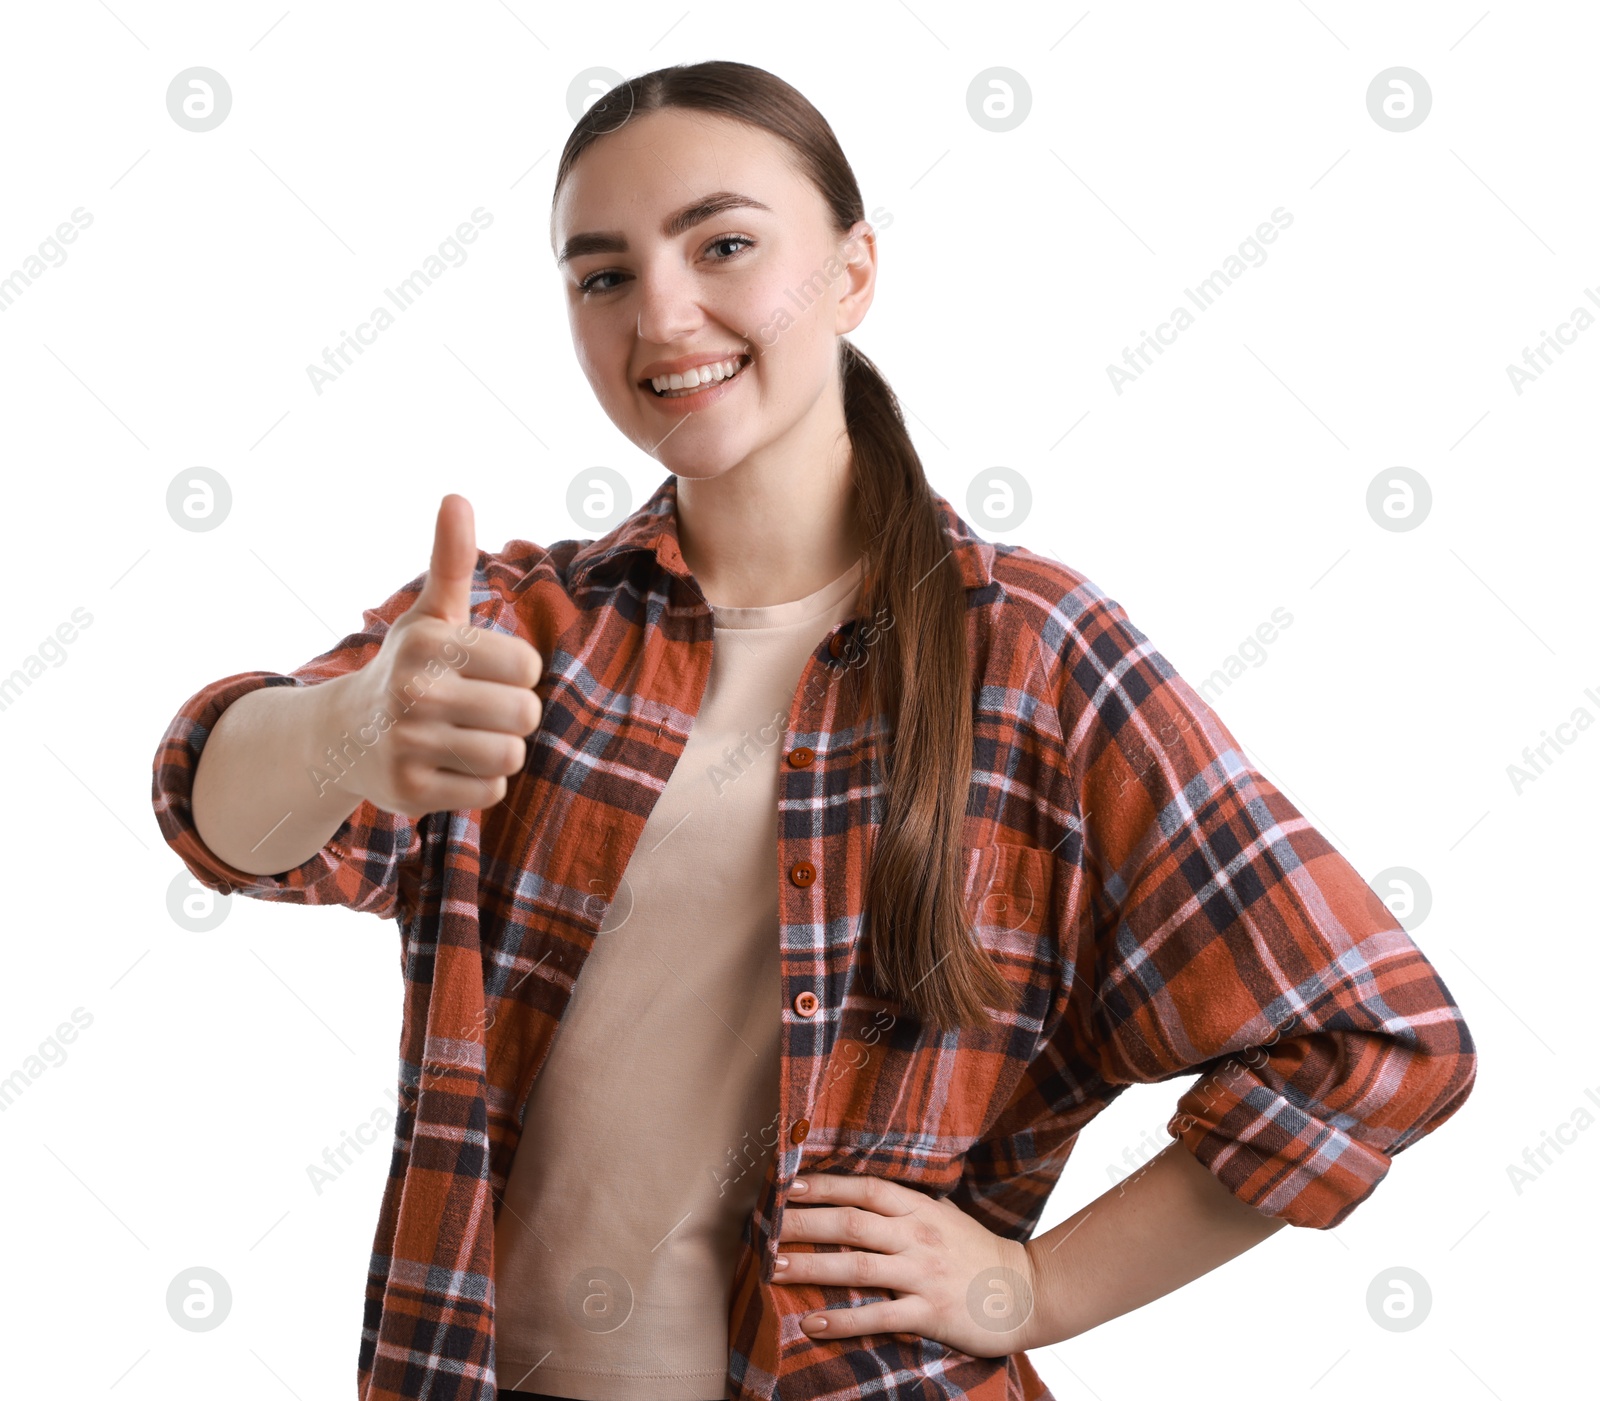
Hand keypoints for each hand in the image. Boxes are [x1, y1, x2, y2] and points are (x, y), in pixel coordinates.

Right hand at [339, 493, 544, 817]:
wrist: (343, 736)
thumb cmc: (408, 666)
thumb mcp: (430, 612)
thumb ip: (451, 560)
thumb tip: (456, 497)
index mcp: (429, 644)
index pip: (528, 667)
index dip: (517, 672)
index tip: (487, 671)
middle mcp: (414, 693)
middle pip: (525, 715)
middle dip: (513, 715)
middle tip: (480, 709)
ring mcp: (408, 745)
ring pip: (510, 756)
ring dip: (499, 750)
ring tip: (466, 737)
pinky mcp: (409, 792)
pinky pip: (489, 793)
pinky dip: (479, 784)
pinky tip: (448, 765)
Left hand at [773, 1172, 1041, 1357]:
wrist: (1026, 1291)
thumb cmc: (979, 1251)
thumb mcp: (945, 1215)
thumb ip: (909, 1204)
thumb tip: (866, 1190)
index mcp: (920, 1208)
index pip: (864, 1188)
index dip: (824, 1184)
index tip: (786, 1185)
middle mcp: (917, 1235)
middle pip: (850, 1223)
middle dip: (804, 1223)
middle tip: (766, 1228)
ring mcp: (922, 1274)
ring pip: (856, 1266)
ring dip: (811, 1267)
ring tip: (774, 1268)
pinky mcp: (928, 1312)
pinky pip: (877, 1316)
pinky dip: (841, 1320)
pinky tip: (811, 1323)